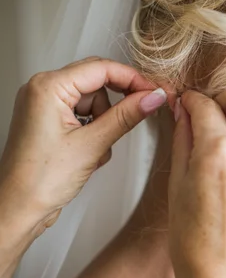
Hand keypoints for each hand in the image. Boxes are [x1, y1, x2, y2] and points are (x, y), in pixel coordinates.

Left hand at [0, 57, 167, 227]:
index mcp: (47, 88)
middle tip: (141, 112)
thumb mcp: (93, 145)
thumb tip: (152, 97)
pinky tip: (89, 151)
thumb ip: (126, 116)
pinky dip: (94, 129)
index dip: (133, 78)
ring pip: (93, 99)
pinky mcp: (49, 119)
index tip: (155, 91)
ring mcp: (44, 105)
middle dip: (117, 102)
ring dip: (104, 121)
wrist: (18, 209)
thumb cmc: (39, 181)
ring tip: (97, 148)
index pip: (101, 68)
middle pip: (97, 81)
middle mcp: (42, 90)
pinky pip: (83, 113)